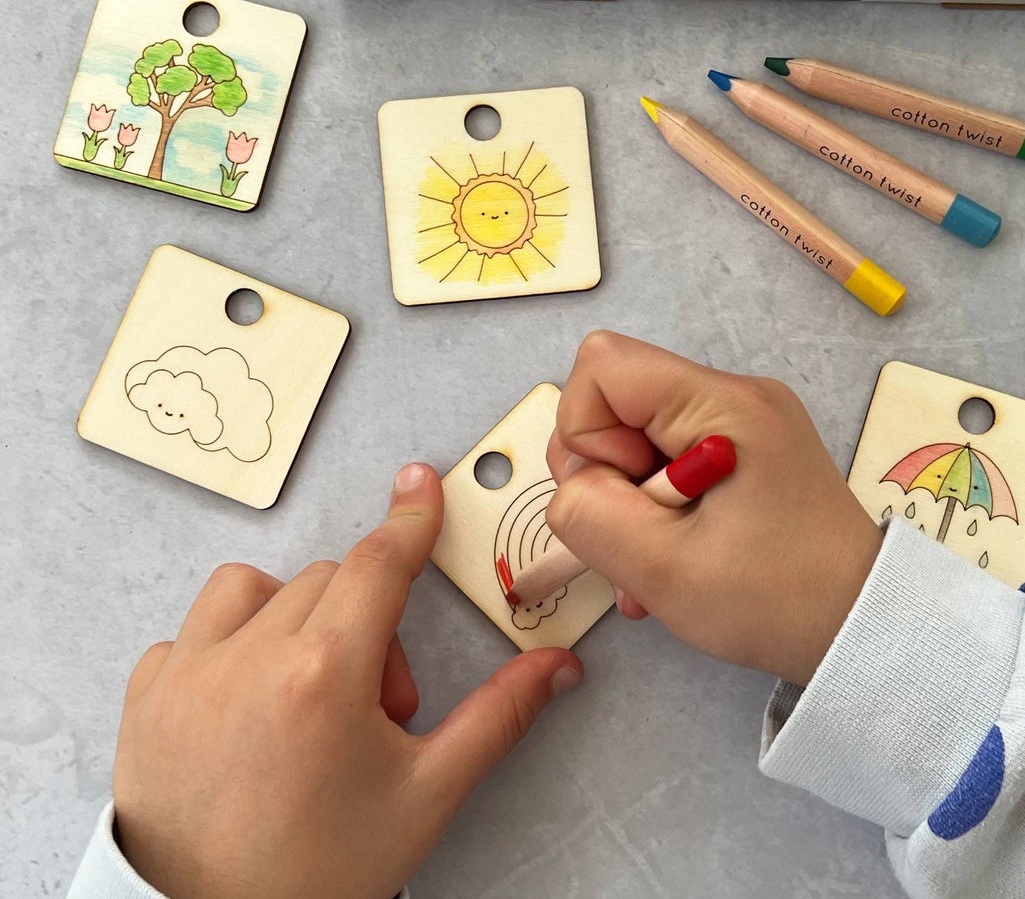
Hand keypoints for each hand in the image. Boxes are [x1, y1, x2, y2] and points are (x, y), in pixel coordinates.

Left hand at [112, 464, 581, 898]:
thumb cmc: (313, 876)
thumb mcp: (426, 796)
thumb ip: (497, 717)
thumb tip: (555, 669)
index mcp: (325, 674)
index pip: (380, 562)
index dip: (409, 519)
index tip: (419, 486)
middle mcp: (250, 658)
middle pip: (330, 582)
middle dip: (367, 627)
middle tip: (377, 708)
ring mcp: (189, 675)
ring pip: (255, 590)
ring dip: (290, 618)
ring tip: (305, 690)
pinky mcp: (147, 700)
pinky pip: (192, 633)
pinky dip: (224, 651)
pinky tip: (245, 707)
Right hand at [545, 332, 881, 686]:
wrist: (861, 622)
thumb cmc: (773, 599)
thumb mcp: (664, 571)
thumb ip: (592, 516)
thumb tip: (573, 486)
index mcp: (723, 404)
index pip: (604, 364)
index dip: (588, 431)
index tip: (625, 495)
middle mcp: (735, 394)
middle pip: (617, 398)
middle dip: (606, 472)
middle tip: (638, 536)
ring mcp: (744, 419)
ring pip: (637, 432)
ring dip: (628, 499)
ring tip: (655, 562)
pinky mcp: (747, 448)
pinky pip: (669, 455)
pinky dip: (655, 503)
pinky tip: (671, 557)